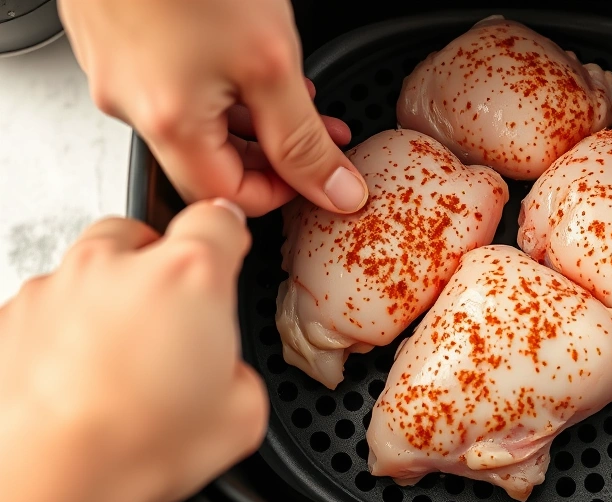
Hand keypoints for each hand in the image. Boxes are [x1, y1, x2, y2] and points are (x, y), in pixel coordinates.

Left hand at [0, 200, 265, 501]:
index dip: (226, 237)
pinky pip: (45, 308)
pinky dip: (61, 331)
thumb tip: (227, 376)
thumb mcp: (243, 415)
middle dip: (156, 267)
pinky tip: (76, 378)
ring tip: (118, 359)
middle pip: (143, 234)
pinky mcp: (11, 316)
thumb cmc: (139, 443)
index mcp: (189, 275)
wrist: (53, 478)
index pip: (217, 221)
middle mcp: (119, 266)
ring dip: (107, 298)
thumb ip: (241, 373)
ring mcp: (58, 286)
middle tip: (168, 319)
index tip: (227, 253)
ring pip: (89, 267)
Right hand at [59, 0, 366, 216]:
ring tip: (303, 96)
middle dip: (277, 154)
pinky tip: (253, 59)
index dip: (282, 194)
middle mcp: (130, 104)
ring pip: (197, 119)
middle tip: (325, 138)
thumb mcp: (270, 63)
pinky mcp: (117, 37)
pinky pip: (177, 81)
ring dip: (256, 117)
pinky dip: (222, 83)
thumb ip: (304, 138)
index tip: (321, 177)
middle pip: (212, 161)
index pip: (227, 198)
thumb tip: (336, 190)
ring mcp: (118, 69)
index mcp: (165, 124)